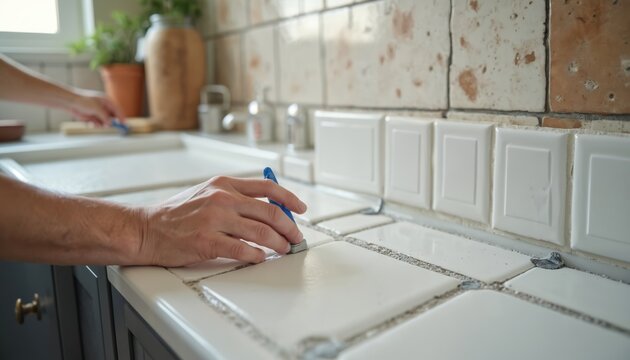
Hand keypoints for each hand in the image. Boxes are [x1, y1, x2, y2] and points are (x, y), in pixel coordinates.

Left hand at [69, 89, 123, 125]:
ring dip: (102, 124)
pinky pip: (99, 124)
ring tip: (95, 122)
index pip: (117, 110)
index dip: (121, 116)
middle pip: (112, 117)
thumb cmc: (84, 101)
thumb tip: (110, 124)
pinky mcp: (93, 118)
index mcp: (107, 102)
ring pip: (105, 122)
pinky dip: (96, 125)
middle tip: (111, 126)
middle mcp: (104, 108)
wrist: (71, 103)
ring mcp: (99, 113)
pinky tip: (90, 122)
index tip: (124, 123)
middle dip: (112, 122)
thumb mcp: (97, 108)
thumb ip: (105, 116)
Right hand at [137, 176, 307, 266]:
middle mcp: (222, 198)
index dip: (289, 198)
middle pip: (270, 211)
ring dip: (278, 243)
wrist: (146, 228)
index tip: (300, 208)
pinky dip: (256, 255)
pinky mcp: (207, 241)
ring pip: (261, 232)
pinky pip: (242, 249)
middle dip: (289, 227)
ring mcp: (215, 219)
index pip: (267, 187)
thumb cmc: (176, 214)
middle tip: (295, 237)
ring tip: (283, 249)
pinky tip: (260, 257)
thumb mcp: (206, 193)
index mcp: (224, 184)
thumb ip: (235, 199)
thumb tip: (268, 211)